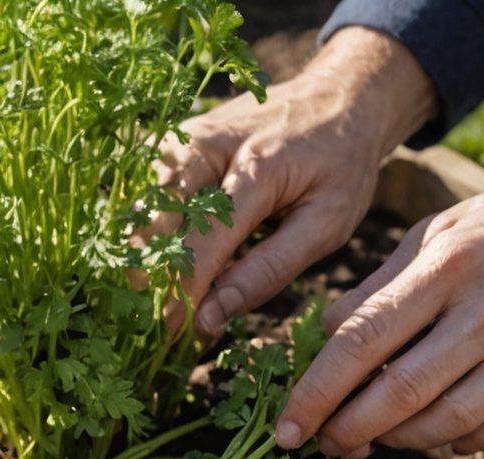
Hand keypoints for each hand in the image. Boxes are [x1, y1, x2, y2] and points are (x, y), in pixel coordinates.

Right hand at [160, 27, 437, 340]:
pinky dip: (150, 231)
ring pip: (143, 210)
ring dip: (146, 256)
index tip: (171, 336)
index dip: (182, 296)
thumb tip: (212, 315)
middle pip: (157, 225)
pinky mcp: (175, 141)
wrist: (340, 96)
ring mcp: (185, 139)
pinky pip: (147, 194)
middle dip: (154, 278)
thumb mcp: (327, 224)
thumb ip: (269, 271)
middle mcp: (209, 146)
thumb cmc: (341, 165)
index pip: (202, 246)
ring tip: (158, 295)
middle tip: (159, 322)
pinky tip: (162, 259)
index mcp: (256, 169)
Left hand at [279, 102, 483, 457]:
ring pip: (443, 426)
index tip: (286, 426)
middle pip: (398, 395)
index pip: (363, 341)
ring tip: (366, 437)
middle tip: (318, 444)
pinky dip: (449, 443)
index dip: (316, 392)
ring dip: (394, 442)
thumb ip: (380, 285)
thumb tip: (325, 338)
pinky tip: (428, 431)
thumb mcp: (443, 229)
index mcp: (450, 266)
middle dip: (346, 431)